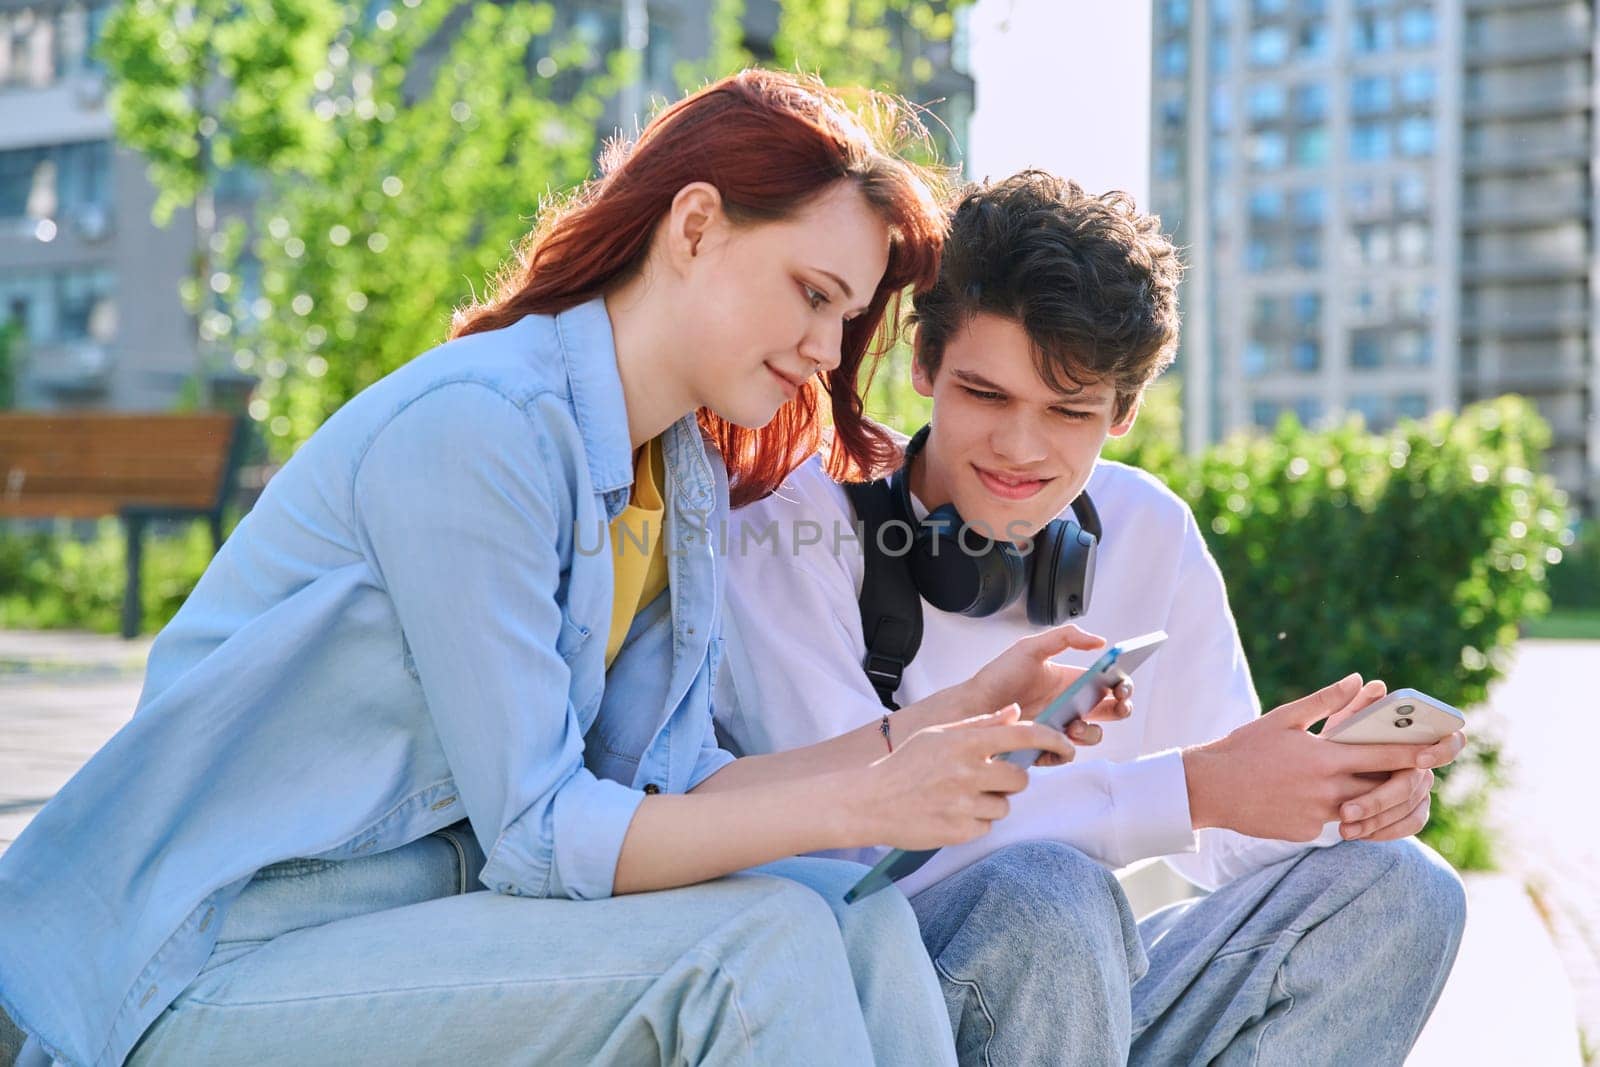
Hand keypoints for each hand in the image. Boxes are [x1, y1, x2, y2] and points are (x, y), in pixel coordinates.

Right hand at [856, 704, 1076, 850]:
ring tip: (961, 797)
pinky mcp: (962, 831)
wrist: (870, 802)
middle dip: (1011, 779)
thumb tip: (1015, 712)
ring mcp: (965, 804)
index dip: (1052, 739)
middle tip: (988, 778)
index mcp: (965, 742)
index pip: (1024, 736)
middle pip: (1020, 778)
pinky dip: (975, 821)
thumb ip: (980, 724)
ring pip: (1005, 805)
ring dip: (992, 802)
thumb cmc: (905, 764)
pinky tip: (951, 813)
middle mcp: (969, 771)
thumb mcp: (939, 734)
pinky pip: (987, 826)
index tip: (1065, 745)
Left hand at [959, 624, 1131, 748]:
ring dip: (1091, 730)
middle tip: (1117, 702)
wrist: (974, 704)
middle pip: (1111, 711)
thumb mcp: (1031, 647)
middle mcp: (1071, 705)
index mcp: (1072, 681)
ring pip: (1092, 735)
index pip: (1109, 684)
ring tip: (1074, 723)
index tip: (1122, 683)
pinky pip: (1065, 755)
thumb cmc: (1000, 675)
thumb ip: (1065, 637)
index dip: (1123, 685)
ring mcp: (1061, 728)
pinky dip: (1065, 750)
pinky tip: (1055, 738)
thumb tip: (1100, 641)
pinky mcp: (1046, 748)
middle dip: (1122, 707)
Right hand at [1184, 674, 1464, 840]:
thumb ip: (1326, 701)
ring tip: (1378, 783)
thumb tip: (1360, 680)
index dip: (1418, 752)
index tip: (1444, 747)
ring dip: (1377, 798)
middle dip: (1404, 779)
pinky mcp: (1308, 834)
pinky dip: (1344, 811)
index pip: (1384, 755)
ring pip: (1365, 809)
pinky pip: (1339, 824)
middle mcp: (1327, 791)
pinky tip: (1331, 799)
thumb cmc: (1245, 748)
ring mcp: (1318, 816)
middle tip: (1417, 769)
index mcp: (1324, 758)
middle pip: (1384, 788)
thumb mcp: (1283, 717)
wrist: (1210, 788)